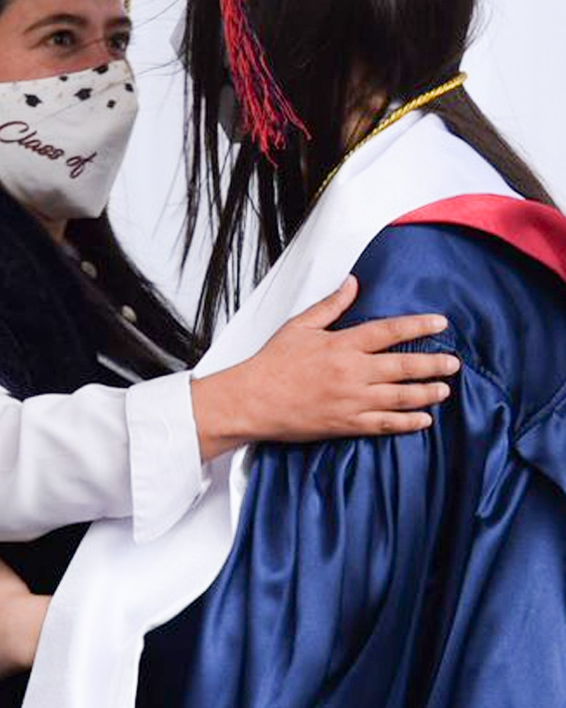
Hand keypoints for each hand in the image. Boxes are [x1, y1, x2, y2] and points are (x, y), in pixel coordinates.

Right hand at [191, 275, 458, 458]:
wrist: (253, 400)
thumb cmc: (273, 362)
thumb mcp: (300, 326)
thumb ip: (330, 305)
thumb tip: (353, 283)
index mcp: (342, 344)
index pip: (388, 331)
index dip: (417, 326)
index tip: (440, 323)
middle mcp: (352, 372)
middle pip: (403, 366)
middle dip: (433, 364)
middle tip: (454, 362)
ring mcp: (351, 401)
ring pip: (399, 397)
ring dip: (426, 393)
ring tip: (445, 390)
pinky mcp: (345, 424)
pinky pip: (383, 425)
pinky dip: (406, 423)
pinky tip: (423, 420)